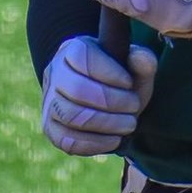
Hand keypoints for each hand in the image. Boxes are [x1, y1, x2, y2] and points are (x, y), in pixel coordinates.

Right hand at [40, 35, 157, 156]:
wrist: (112, 105)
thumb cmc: (122, 81)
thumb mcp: (136, 68)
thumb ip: (143, 60)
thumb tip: (139, 57)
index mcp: (73, 49)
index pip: (82, 57)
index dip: (108, 72)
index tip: (129, 83)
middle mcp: (55, 73)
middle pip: (77, 89)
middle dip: (112, 101)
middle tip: (134, 106)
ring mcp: (49, 101)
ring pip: (71, 116)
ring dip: (106, 123)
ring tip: (129, 124)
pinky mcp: (50, 128)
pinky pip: (66, 140)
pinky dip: (94, 143)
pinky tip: (115, 140)